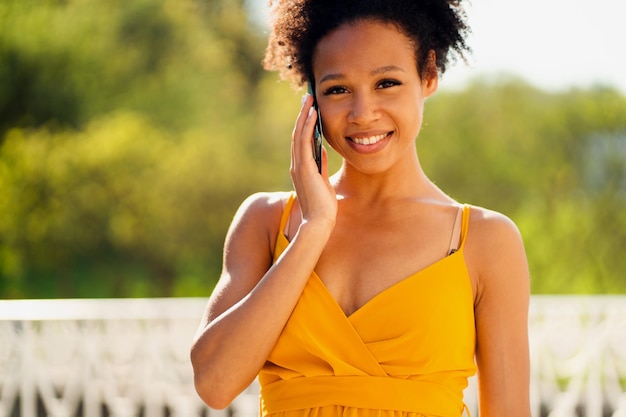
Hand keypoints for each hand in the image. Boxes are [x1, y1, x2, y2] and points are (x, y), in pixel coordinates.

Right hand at [290, 94, 336, 229]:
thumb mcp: (323, 181)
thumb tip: (323, 151)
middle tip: (307, 98)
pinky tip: (312, 115)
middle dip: (302, 115)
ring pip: (299, 135)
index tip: (309, 111)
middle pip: (297, 134)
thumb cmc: (323, 206)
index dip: (304, 125)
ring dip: (304, 116)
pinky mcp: (304, 168)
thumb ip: (321, 166)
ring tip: (309, 100)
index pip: (301, 142)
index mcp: (301, 169)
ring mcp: (298, 166)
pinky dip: (307, 127)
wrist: (319, 222)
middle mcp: (296, 165)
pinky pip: (304, 142)